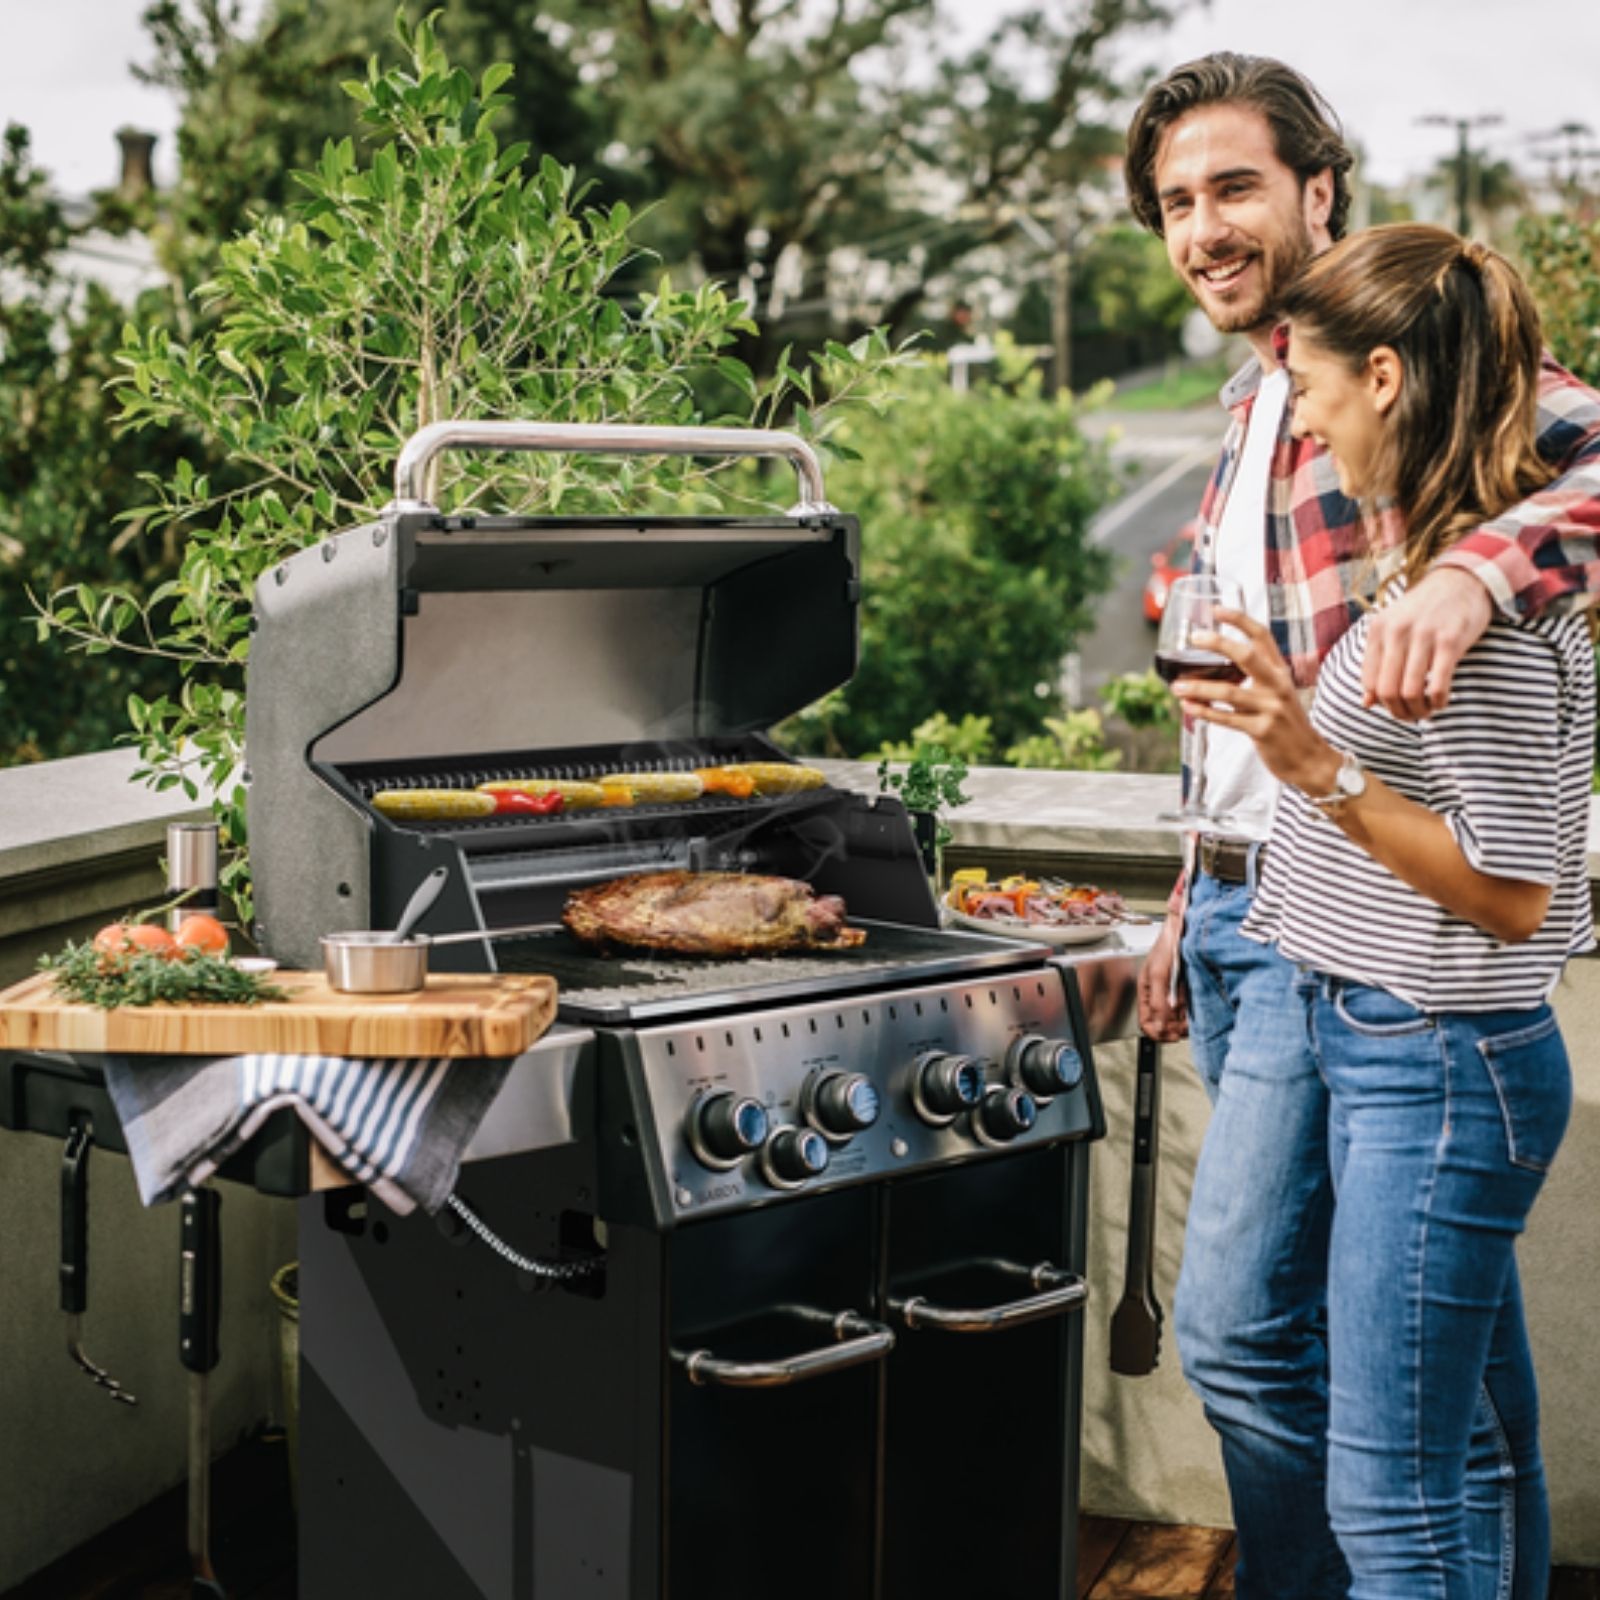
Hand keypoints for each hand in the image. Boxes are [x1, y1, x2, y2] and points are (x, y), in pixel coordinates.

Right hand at [1138, 915, 1188, 1041]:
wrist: (1186, 930)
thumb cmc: (1167, 945)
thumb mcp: (1159, 975)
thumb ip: (1156, 1001)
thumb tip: (1158, 1026)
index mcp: (1146, 988)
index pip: (1146, 1020)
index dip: (1156, 1032)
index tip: (1169, 1037)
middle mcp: (1159, 992)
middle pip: (1161, 1022)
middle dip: (1171, 1030)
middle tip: (1180, 1033)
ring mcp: (1173, 991)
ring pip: (1175, 1018)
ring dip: (1182, 1025)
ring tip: (1189, 1025)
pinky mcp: (1187, 990)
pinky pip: (1186, 1011)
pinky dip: (1190, 1017)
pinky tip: (1194, 1016)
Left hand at [1176, 608, 1339, 795]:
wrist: (1308, 758)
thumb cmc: (1286, 723)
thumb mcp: (1278, 692)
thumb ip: (1256, 677)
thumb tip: (1215, 666)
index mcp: (1280, 671)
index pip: (1262, 636)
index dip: (1240, 620)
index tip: (1216, 609)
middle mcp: (1277, 685)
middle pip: (1247, 655)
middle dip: (1219, 643)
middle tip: (1194, 638)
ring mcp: (1271, 708)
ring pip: (1228, 692)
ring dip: (1198, 688)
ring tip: (1176, 686)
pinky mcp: (1262, 731)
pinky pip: (1226, 719)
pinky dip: (1203, 712)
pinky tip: (1187, 707)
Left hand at [1360, 566, 1492, 720]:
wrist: (1462, 579)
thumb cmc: (1425, 610)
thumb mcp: (1393, 628)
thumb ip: (1377, 662)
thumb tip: (1366, 704)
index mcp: (1378, 629)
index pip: (1369, 682)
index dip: (1381, 702)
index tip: (1395, 706)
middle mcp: (1396, 632)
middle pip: (1387, 690)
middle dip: (1399, 711)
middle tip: (1411, 715)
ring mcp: (1423, 636)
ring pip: (1410, 691)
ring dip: (1419, 710)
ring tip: (1427, 710)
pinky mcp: (1450, 641)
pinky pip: (1437, 685)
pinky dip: (1437, 701)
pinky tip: (1441, 701)